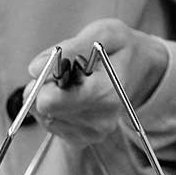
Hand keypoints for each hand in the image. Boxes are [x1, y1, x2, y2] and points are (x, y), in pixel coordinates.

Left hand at [25, 18, 168, 147]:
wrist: (141, 70)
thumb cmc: (120, 49)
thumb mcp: (103, 33)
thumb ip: (70, 48)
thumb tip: (34, 68)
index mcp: (105, 95)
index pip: (49, 101)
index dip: (46, 80)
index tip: (63, 66)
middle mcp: (99, 121)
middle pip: (42, 109)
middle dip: (46, 87)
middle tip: (68, 74)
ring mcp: (90, 134)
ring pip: (42, 116)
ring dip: (49, 97)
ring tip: (74, 84)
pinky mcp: (80, 141)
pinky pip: (48, 124)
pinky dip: (53, 109)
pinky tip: (72, 98)